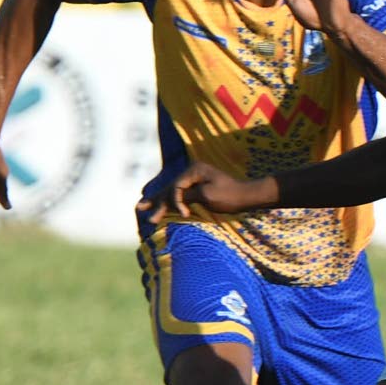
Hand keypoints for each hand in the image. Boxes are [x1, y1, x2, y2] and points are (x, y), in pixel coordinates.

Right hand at [136, 162, 270, 224]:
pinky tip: (157, 204)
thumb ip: (188, 196)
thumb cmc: (230, 196)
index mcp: (194, 170)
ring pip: (171, 191)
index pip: (176, 187)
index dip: (175, 202)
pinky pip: (178, 194)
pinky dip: (167, 201)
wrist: (246, 196)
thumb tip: (173, 199)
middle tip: (139, 209)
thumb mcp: (208, 196)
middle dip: (155, 200)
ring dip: (157, 201)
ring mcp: (193, 179)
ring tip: (140, 207)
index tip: (183, 214)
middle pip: (169, 188)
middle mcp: (192, 172)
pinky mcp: (196, 187)